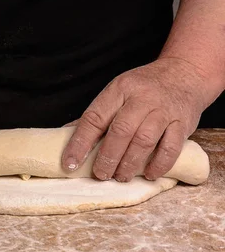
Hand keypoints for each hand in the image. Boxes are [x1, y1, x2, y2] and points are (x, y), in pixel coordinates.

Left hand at [61, 57, 216, 181]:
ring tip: (120, 177)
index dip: (80, 142)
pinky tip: (148, 174)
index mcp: (118, 89)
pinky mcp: (183, 122)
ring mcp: (164, 110)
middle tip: (100, 175)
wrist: (184, 73)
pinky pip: (171, 147)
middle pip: (120, 131)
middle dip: (107, 157)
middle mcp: (141, 98)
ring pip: (144, 140)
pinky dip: (159, 164)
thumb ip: (98, 114)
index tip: (70, 162)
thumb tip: (67, 135)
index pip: (94, 117)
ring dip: (130, 163)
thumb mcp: (118, 91)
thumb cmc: (144, 87)